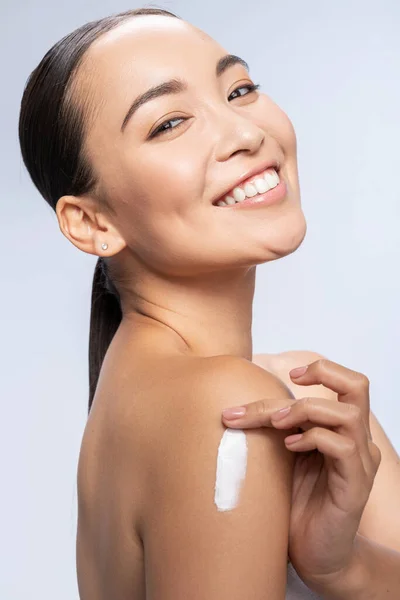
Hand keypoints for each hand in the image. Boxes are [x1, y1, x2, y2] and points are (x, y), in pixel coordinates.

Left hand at [221, 359, 381, 592]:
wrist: (314, 554)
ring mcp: (360, 463)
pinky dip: (313, 439)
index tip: (291, 374)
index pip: (347, 383)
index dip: (323, 369)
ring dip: (305, 410)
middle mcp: (357, 441)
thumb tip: (237, 401)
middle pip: (357, 387)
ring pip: (346, 414)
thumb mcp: (283, 456)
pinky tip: (290, 448)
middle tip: (287, 383)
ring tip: (278, 423)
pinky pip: (343, 447)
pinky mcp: (355, 485)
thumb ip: (277, 428)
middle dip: (321, 374)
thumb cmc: (295, 503)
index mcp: (341, 431)